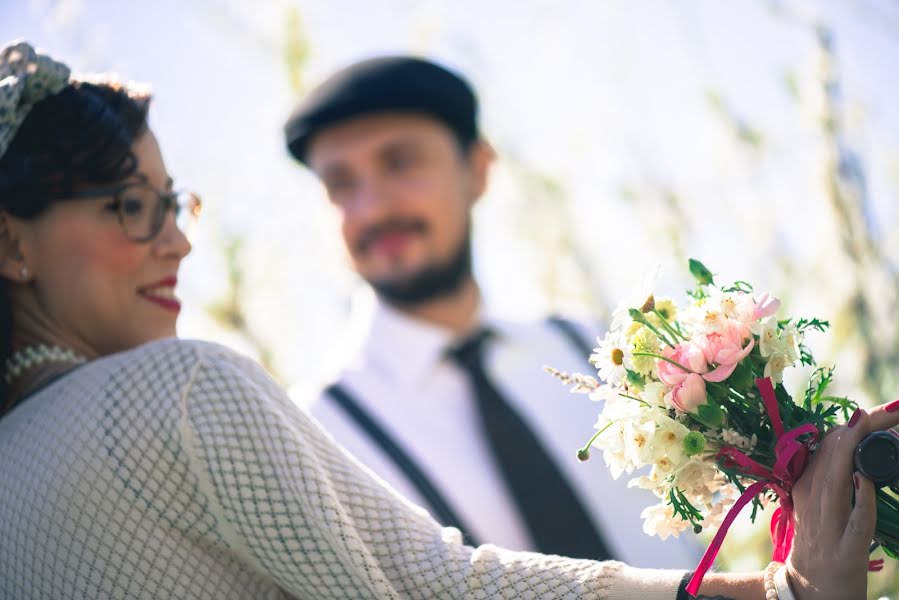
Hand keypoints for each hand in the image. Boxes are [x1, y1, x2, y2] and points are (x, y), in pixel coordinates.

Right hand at [786, 401, 898, 599]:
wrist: (809, 592)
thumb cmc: (818, 545)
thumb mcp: (813, 504)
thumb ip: (826, 475)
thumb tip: (848, 444)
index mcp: (805, 486)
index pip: (826, 445)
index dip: (854, 424)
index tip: (883, 410)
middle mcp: (813, 500)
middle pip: (832, 454)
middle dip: (861, 428)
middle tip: (892, 410)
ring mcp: (828, 525)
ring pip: (836, 479)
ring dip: (854, 451)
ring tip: (873, 425)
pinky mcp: (845, 551)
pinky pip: (855, 521)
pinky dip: (860, 499)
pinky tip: (865, 481)